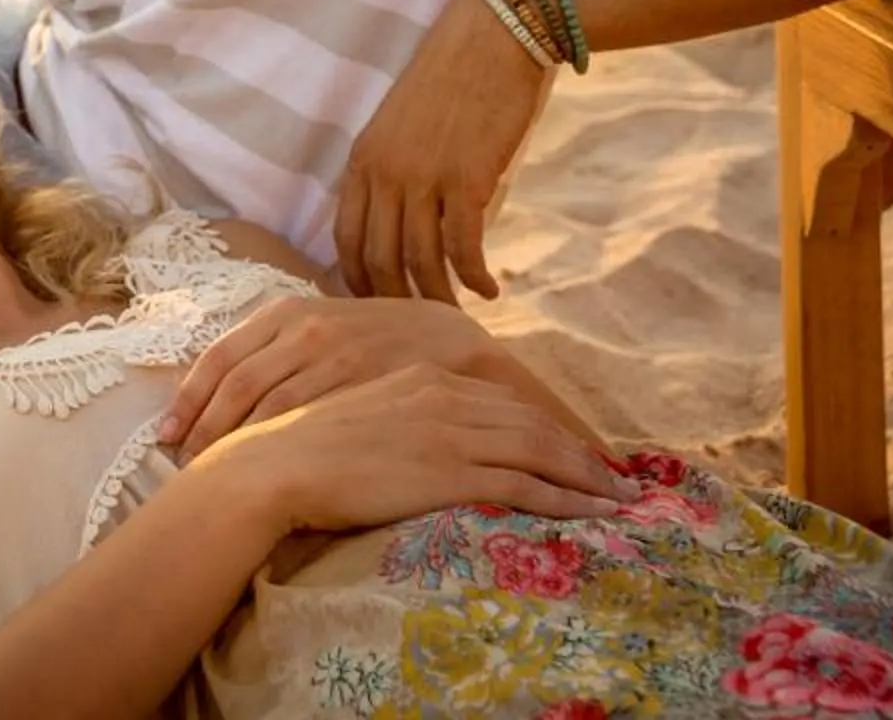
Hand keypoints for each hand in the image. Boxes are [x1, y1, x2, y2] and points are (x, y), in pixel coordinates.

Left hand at [157, 296, 496, 457]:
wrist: (448, 341)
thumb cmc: (371, 339)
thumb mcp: (317, 328)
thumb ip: (272, 350)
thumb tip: (217, 387)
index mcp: (284, 312)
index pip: (221, 357)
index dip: (189, 399)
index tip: (167, 434)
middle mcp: (304, 329)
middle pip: (237, 384)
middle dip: (204, 427)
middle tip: (181, 464)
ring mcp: (337, 357)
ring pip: (270, 406)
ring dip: (236, 442)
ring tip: (215, 474)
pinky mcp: (367, 385)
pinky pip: (313, 420)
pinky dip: (283, 446)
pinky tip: (268, 470)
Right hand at [188, 364, 628, 536]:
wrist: (273, 466)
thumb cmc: (302, 451)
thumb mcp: (356, 418)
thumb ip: (396, 420)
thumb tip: (413, 446)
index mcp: (420, 377)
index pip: (503, 402)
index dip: (546, 427)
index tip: (576, 453)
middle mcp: (442, 395)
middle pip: (530, 423)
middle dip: (580, 453)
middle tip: (619, 482)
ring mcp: (448, 431)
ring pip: (539, 450)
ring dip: (587, 478)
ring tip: (619, 502)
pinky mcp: (449, 469)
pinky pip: (526, 485)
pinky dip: (568, 500)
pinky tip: (592, 515)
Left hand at [333, 0, 552, 302]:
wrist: (493, 36)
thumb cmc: (453, 78)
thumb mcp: (404, 125)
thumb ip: (398, 173)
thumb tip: (410, 225)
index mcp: (362, 160)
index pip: (344, 239)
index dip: (356, 281)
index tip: (374, 309)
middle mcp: (384, 174)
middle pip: (377, 261)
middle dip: (396, 303)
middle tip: (419, 329)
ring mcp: (422, 178)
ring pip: (419, 263)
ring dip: (438, 300)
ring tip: (457, 319)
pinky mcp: (466, 181)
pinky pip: (463, 250)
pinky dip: (475, 280)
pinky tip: (491, 291)